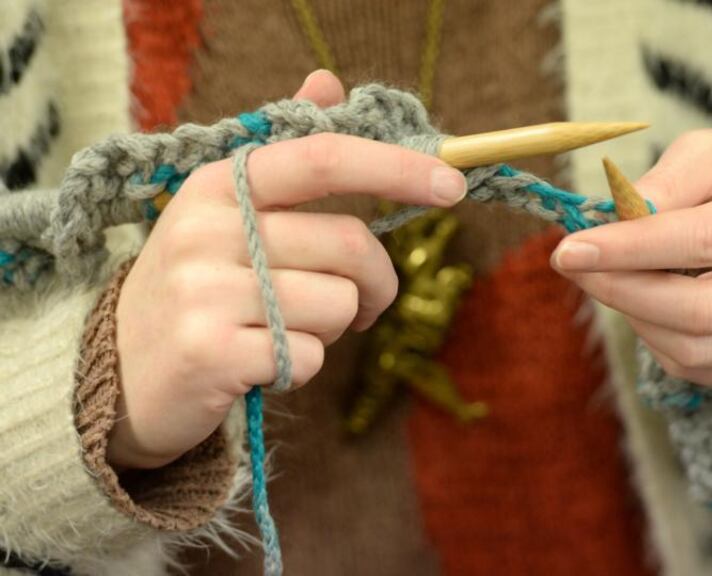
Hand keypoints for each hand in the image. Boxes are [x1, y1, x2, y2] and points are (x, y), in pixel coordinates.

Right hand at [110, 70, 467, 469]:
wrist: (121, 374)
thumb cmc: (201, 285)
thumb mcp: (228, 212)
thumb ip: (287, 155)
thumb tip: (329, 81)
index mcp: (220, 186)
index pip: (323, 158)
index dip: (395, 167)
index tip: (453, 185)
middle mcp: (208, 229)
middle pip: (349, 244)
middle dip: (378, 281)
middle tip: (368, 303)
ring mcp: (205, 291)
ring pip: (339, 305)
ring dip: (337, 327)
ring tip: (293, 329)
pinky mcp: (211, 353)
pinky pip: (310, 356)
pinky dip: (304, 365)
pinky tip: (264, 361)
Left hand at [551, 127, 711, 386]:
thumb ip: (666, 182)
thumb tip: (611, 222)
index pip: (703, 241)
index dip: (628, 250)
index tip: (569, 249)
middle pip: (698, 311)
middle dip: (621, 291)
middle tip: (575, 267)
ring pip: (696, 352)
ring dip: (635, 319)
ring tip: (612, 281)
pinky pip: (704, 371)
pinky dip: (660, 343)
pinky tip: (648, 307)